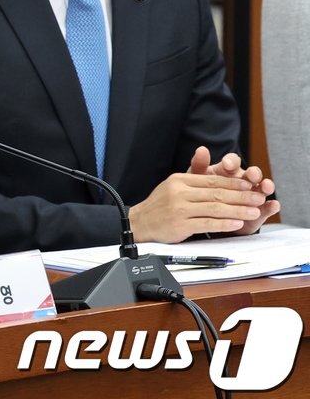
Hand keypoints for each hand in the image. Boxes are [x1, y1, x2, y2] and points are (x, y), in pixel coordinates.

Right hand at [129, 148, 273, 242]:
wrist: (139, 222)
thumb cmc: (160, 206)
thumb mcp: (173, 186)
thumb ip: (195, 178)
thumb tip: (219, 173)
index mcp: (179, 180)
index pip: (212, 180)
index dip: (233, 183)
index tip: (249, 185)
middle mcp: (179, 192)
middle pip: (216, 193)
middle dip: (241, 196)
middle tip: (258, 197)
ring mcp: (180, 209)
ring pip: (215, 208)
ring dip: (237, 210)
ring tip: (254, 212)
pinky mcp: (181, 225)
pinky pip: (207, 223)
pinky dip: (224, 223)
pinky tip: (237, 223)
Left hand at [187, 146, 278, 235]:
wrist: (209, 217)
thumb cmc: (201, 193)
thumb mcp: (197, 180)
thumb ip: (199, 165)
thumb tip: (201, 149)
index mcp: (228, 170)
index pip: (233, 161)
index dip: (231, 161)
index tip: (227, 164)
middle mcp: (244, 180)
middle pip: (252, 173)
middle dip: (252, 173)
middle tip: (251, 174)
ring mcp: (253, 195)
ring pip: (263, 188)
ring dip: (266, 186)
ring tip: (266, 187)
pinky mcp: (259, 211)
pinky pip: (268, 207)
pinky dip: (271, 206)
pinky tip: (273, 205)